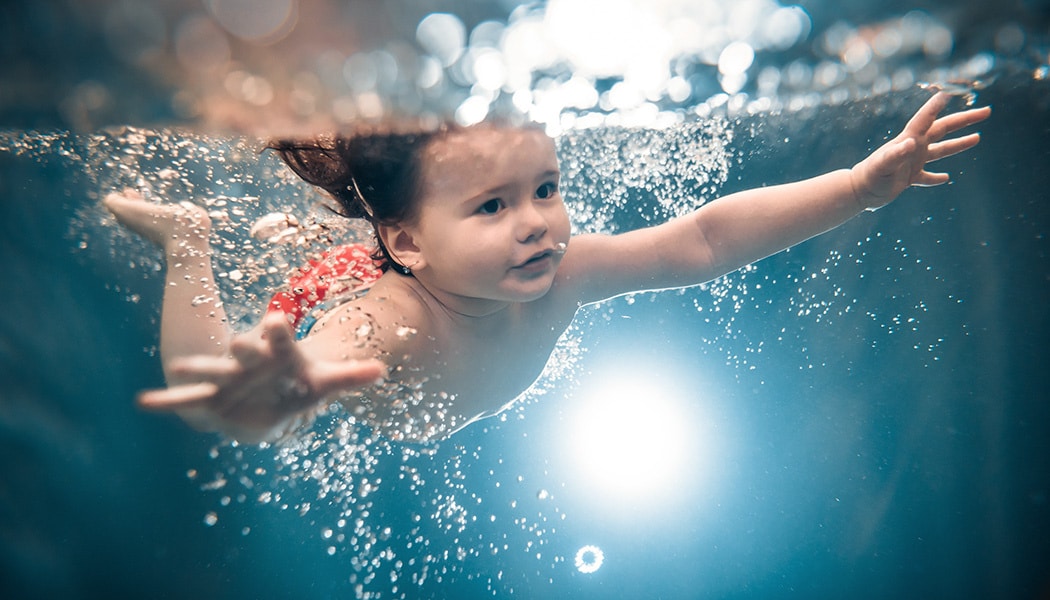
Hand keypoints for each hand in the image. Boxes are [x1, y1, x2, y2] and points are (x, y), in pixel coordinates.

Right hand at [138, 312, 386, 442]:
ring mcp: (228, 378)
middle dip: (242, 348)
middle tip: (235, 342)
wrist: (273, 387)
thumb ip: (348, 377)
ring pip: (212, 373)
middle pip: (246, 352)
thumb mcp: (324, 382)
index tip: (277, 318)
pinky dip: (167, 401)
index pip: (280, 338)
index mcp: (277, 351)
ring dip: (198, 371)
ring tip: (178, 367)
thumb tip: (382, 372)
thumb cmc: (299, 382)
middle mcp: (249, 361)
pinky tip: (144, 402)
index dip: (278, 330)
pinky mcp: (213, 397)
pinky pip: (188, 400)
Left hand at [850, 91, 990, 209]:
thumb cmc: (869, 176)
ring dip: (958, 145)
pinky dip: (936, 177)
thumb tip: (911, 143)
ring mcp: (912, 162)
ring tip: (977, 138)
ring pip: (941, 150)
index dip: (937, 106)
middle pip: (943, 129)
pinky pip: (927, 177)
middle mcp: (913, 147)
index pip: (926, 119)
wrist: (858, 191)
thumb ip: (895, 154)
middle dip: (964, 120)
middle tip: (986, 111)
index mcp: (908, 140)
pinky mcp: (909, 177)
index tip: (950, 92)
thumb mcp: (882, 165)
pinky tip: (945, 178)